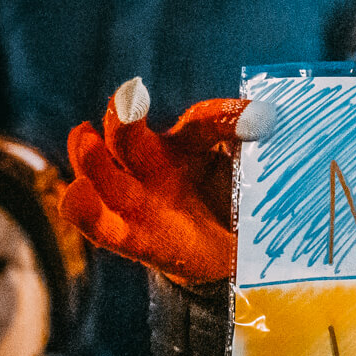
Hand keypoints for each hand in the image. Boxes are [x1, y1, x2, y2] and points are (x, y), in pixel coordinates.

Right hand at [61, 77, 273, 286]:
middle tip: (132, 97)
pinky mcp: (133, 237)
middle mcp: (154, 164)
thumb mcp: (256, 180)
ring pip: (103, 173)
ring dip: (92, 158)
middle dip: (124, 114)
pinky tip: (76, 195)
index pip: (203, 122)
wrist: (226, 257)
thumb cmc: (237, 205)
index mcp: (189, 143)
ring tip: (85, 137)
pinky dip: (85, 212)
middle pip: (128, 134)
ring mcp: (138, 199)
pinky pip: (100, 225)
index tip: (261, 120)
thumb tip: (279, 137)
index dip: (227, 118)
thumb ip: (264, 161)